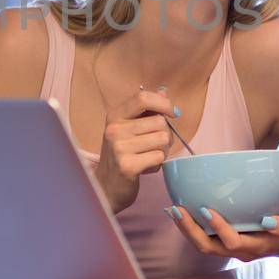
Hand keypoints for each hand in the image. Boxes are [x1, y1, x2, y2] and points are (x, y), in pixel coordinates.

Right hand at [94, 89, 179, 211]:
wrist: (106, 186)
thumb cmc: (121, 155)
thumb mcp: (129, 128)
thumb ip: (146, 110)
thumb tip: (164, 92)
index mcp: (115, 115)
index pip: (143, 98)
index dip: (164, 103)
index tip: (172, 113)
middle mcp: (115, 129)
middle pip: (160, 122)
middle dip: (165, 135)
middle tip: (154, 145)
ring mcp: (119, 147)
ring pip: (163, 140)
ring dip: (162, 151)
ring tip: (148, 156)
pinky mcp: (127, 166)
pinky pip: (159, 157)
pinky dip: (157, 164)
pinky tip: (145, 167)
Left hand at [166, 206, 278, 261]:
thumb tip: (270, 222)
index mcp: (257, 248)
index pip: (232, 243)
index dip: (218, 228)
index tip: (206, 209)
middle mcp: (242, 251)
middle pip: (209, 247)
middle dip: (190, 230)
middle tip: (177, 209)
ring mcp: (233, 248)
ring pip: (204, 244)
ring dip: (187, 229)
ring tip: (173, 210)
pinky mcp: (229, 242)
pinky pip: (206, 238)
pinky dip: (192, 226)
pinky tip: (182, 212)